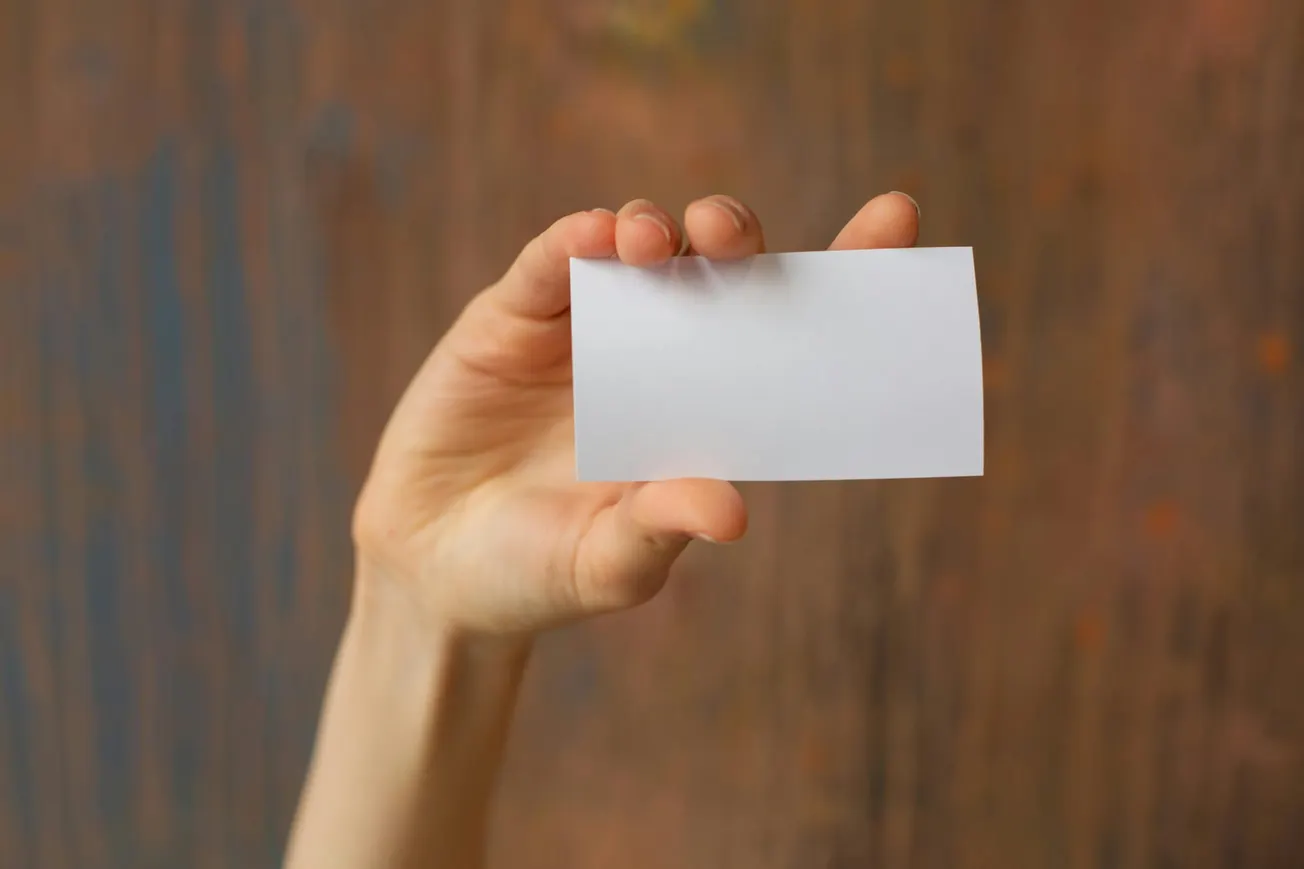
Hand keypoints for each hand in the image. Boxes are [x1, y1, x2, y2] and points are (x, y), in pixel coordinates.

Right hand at [352, 193, 919, 635]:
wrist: (434, 573)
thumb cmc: (537, 574)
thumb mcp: (608, 565)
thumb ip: (663, 530)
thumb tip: (734, 506)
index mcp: (707, 410)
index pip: (787, 331)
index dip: (844, 273)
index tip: (897, 218)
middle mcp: (659, 356)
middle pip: (719, 271)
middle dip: (737, 238)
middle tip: (734, 239)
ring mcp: (586, 331)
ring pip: (640, 250)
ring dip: (657, 232)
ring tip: (658, 245)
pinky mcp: (512, 319)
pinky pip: (548, 265)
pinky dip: (570, 244)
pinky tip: (590, 239)